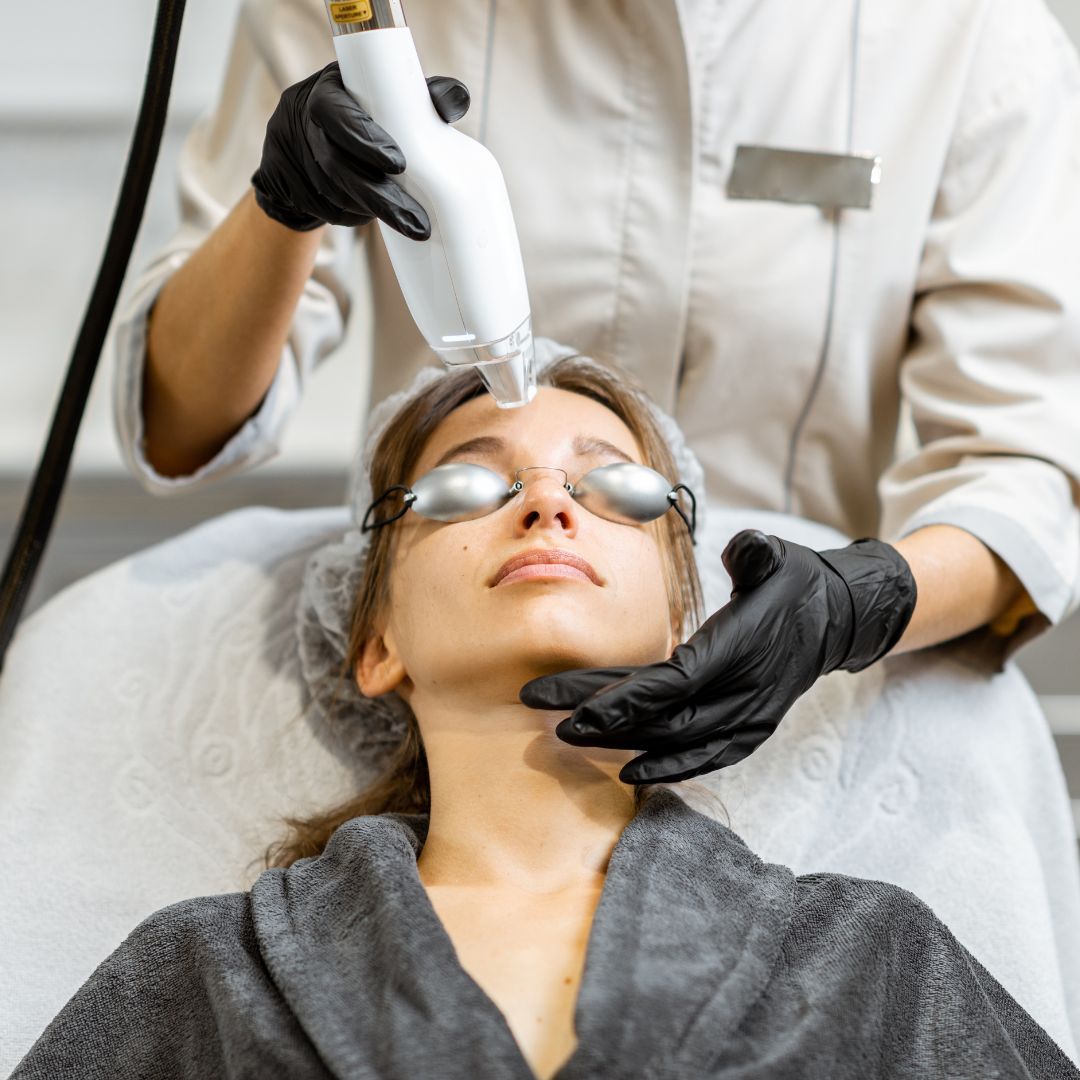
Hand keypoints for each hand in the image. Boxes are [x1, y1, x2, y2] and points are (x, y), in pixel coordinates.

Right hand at [251, 62, 469, 236]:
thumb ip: (423, 96)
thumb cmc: (361, 112)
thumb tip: (457, 100)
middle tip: (416, 221)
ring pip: (333, 192)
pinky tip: (376, 219)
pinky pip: (327, 209)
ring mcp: (293, 156)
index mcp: (326, 91)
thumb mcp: (386, 95)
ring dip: (370, 210)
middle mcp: (303, 122)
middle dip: (379, 195)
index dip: (365, 139)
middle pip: (337, 164)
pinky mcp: (291, 187)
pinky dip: (355, 215)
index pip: (336, 113)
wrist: (306, 138)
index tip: (399, 165)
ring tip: (408, 223)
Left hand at [519, 529, 916, 783]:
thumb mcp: (778, 555)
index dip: (625, 698)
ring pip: (679, 740)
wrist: (837, 619)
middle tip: (548, 717)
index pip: (675, 681)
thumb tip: (739, 550)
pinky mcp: (752, 730)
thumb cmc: (796, 582)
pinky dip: (669, 767)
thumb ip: (755, 553)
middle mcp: (746, 690)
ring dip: (624, 742)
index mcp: (742, 648)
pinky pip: (707, 757)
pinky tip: (630, 772)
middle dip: (604, 719)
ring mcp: (751, 716)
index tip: (577, 708)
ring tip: (569, 738)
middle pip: (664, 715)